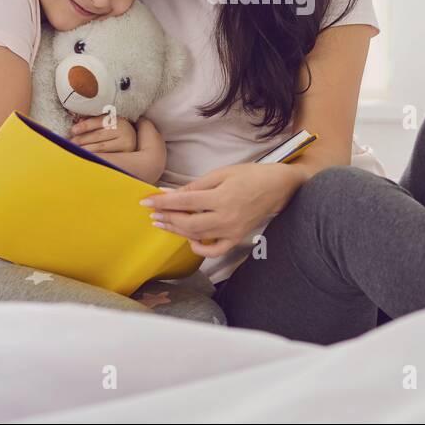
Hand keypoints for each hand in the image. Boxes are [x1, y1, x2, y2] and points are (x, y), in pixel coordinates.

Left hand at [69, 115, 137, 153]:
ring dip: (85, 149)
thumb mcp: (108, 124)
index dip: (85, 125)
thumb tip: (78, 122)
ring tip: (74, 150)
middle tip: (70, 143)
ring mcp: (126, 143)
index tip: (73, 130)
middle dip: (82, 139)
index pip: (99, 121)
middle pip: (98, 135)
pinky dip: (94, 157)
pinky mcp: (125, 155)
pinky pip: (106, 157)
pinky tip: (85, 157)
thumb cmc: (115, 132)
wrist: (134, 142)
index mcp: (118, 119)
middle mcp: (124, 130)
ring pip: (101, 147)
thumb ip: (94, 122)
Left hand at [140, 162, 303, 258]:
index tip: (146, 201)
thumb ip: (195, 185)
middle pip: (187, 223)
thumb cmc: (249, 175)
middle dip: (167, 218)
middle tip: (152, 214)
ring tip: (162, 223)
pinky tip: (190, 241)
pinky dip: (200, 250)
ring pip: (197, 236)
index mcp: (220, 197)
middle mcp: (225, 218)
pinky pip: (215, 251)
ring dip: (177, 230)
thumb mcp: (221, 173)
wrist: (278, 187)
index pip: (184, 201)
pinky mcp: (237, 238)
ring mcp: (231, 231)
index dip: (163, 202)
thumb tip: (171, 193)